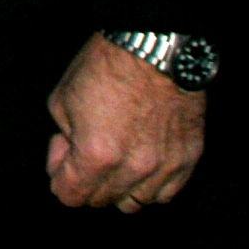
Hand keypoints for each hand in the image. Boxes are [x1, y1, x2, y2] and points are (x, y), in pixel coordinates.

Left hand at [46, 33, 206, 212]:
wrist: (154, 45)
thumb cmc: (106, 66)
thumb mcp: (61, 100)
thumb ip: (64, 140)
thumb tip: (70, 157)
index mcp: (97, 155)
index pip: (71, 197)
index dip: (59, 177)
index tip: (63, 155)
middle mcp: (134, 168)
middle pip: (102, 201)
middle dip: (87, 179)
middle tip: (86, 148)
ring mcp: (165, 166)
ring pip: (137, 202)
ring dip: (120, 186)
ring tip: (117, 155)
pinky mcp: (189, 158)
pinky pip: (167, 192)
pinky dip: (151, 184)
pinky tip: (142, 160)